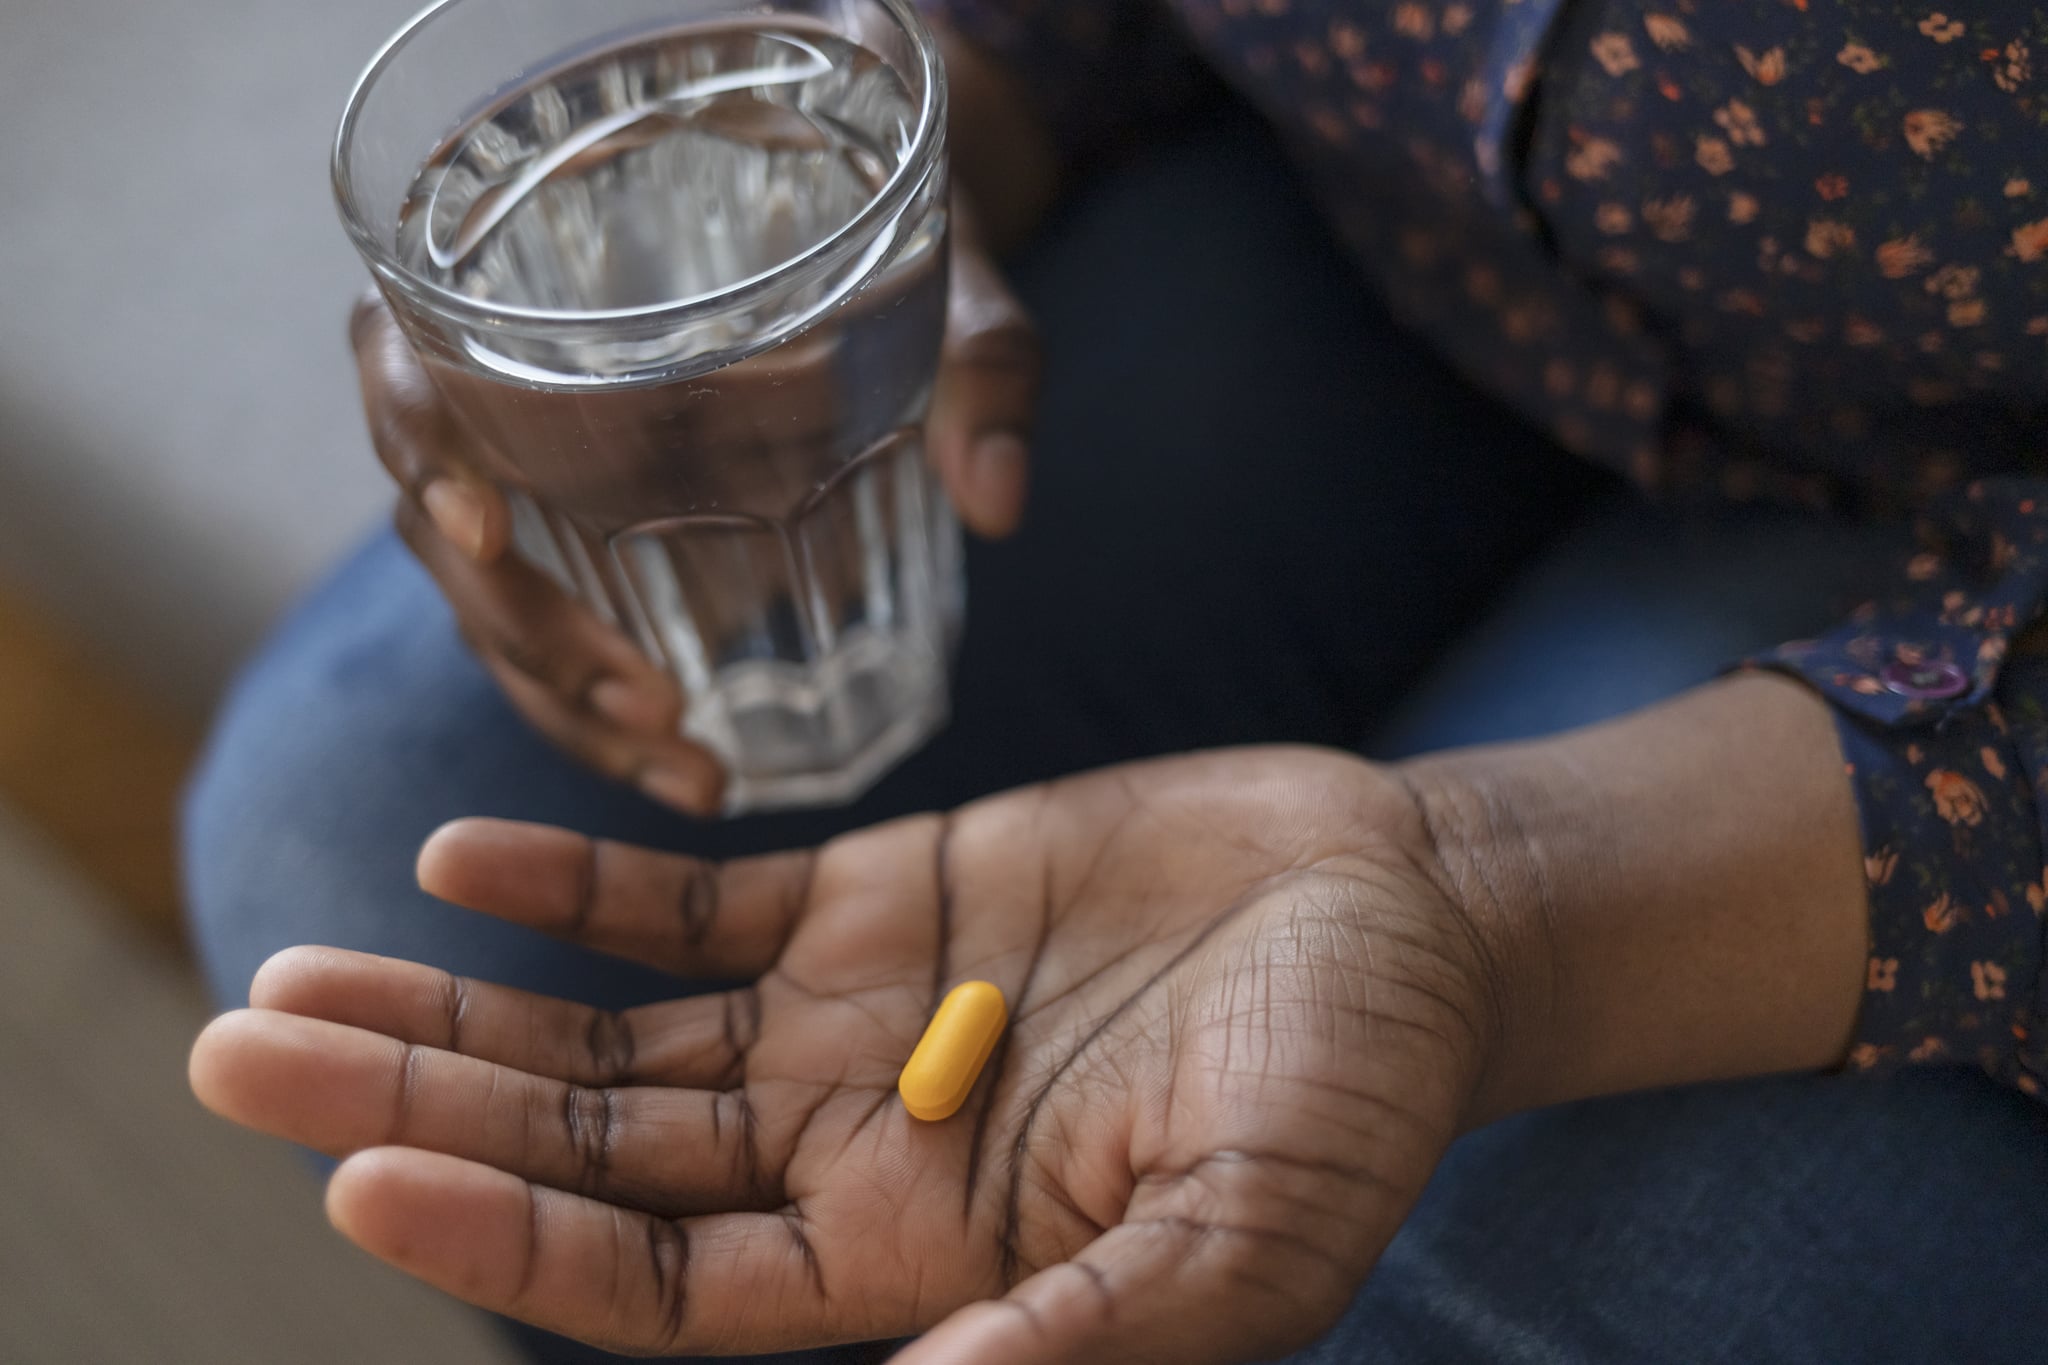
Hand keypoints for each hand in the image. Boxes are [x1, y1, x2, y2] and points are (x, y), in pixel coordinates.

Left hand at [190, 747, 1514, 1361]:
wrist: (1400, 914)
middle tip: (236, 1041)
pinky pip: (700, 899)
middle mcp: (846, 1146)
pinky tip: (465, 853)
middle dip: (417, 1103)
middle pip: (586, 1147)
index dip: (506, 1237)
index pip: (656, 1281)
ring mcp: (850, 1016)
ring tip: (295, 969)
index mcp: (909, 1259)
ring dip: (457, 1001)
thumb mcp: (1241, 1238)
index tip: (351, 1175)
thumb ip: (1085, 1327)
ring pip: (610, 1028)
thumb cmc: (1352, 1089)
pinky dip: (584, 880)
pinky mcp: (884, 895)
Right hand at [354, 209, 1038, 815]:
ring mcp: (529, 466)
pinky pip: (549, 626)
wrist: (878, 228)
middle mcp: (498, 378)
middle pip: (443, 522)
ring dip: (567, 704)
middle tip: (651, 711)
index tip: (479, 522)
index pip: (401, 350)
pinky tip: (686, 762)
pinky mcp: (580, 531)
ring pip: (490, 604)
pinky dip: (599, 707)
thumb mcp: (944, 268)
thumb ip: (980, 358)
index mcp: (525, 272)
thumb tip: (999, 499)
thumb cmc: (886, 223)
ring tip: (688, 776)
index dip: (414, 435)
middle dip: (530, 636)